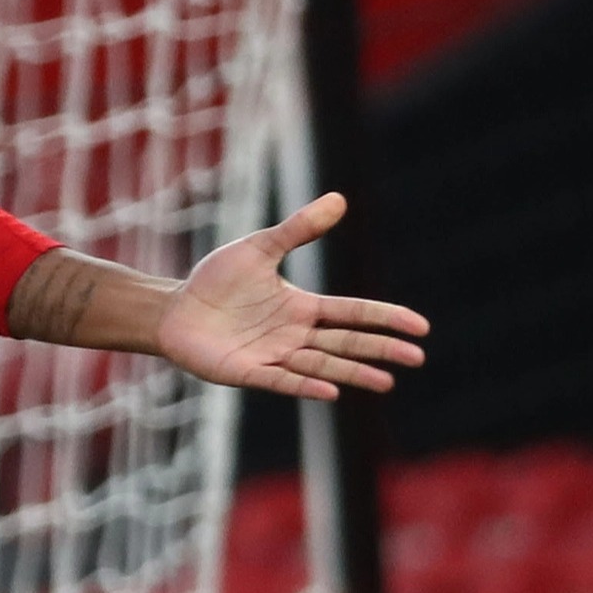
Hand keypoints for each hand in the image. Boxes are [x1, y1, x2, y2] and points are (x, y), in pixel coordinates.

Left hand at [153, 192, 427, 400]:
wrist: (173, 309)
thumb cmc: (216, 281)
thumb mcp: (259, 249)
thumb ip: (297, 230)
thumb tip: (339, 199)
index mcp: (302, 307)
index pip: (353, 313)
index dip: (385, 318)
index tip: (419, 326)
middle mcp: (294, 335)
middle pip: (346, 343)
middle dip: (380, 350)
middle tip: (416, 357)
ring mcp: (273, 356)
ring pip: (322, 366)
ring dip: (352, 374)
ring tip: (386, 384)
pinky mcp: (246, 372)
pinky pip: (281, 381)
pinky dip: (305, 386)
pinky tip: (331, 393)